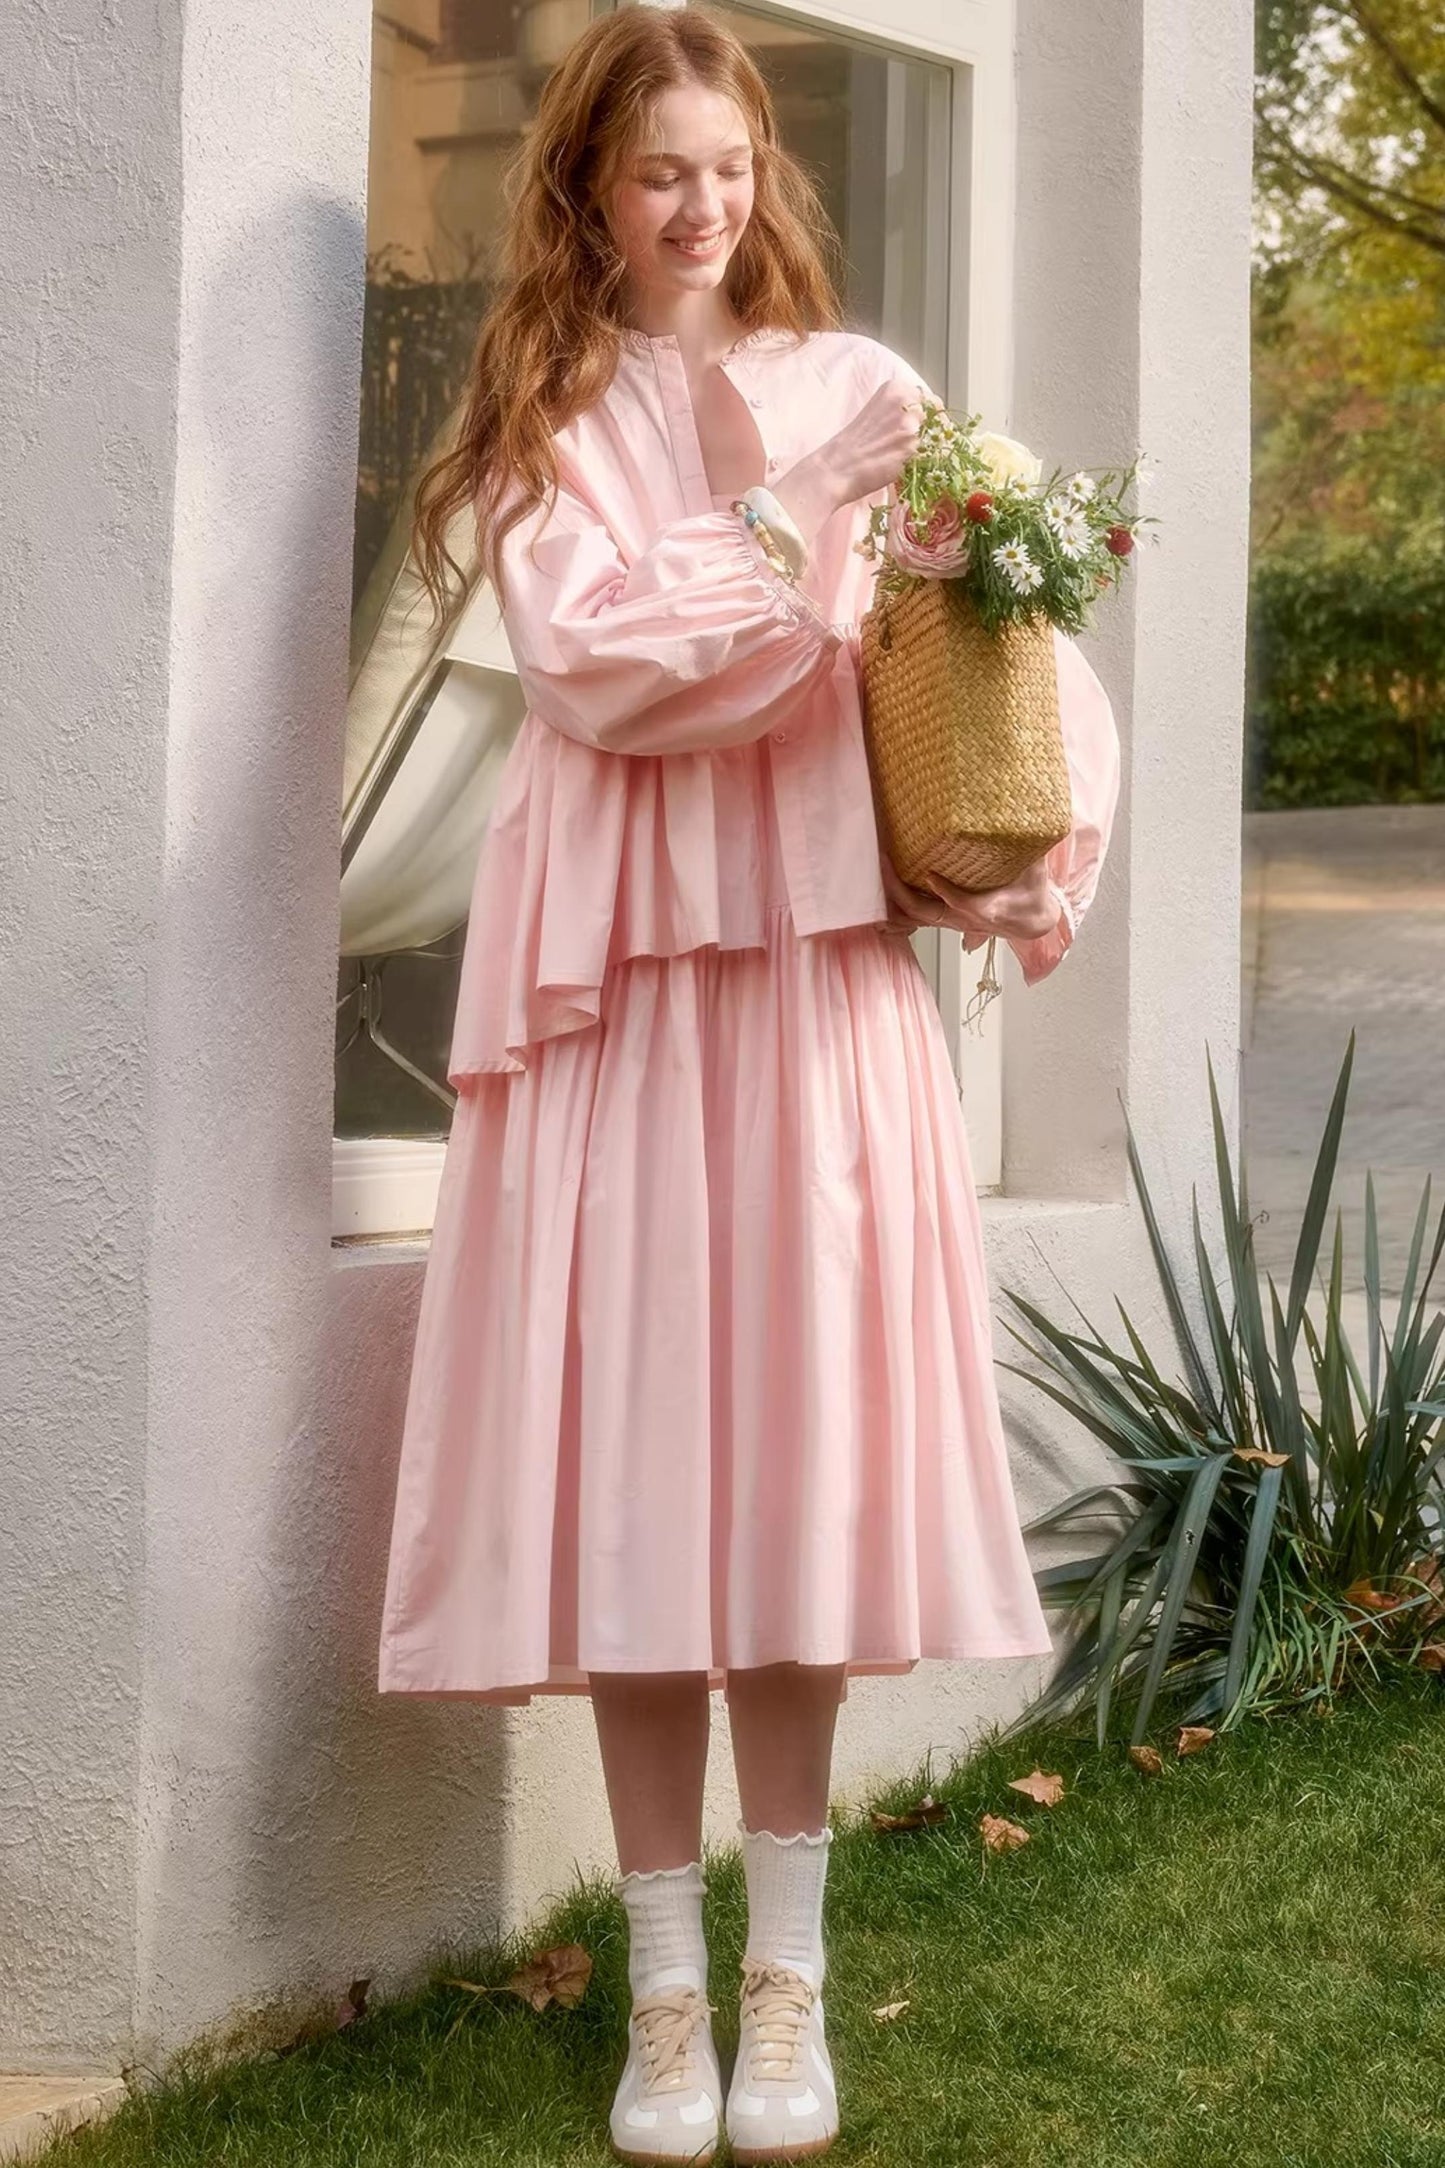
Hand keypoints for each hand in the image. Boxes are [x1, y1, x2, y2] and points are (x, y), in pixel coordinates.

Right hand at [770, 376, 926, 543]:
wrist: (835, 468)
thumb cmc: (852, 446)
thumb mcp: (877, 413)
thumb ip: (902, 410)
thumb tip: (927, 420)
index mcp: (895, 388)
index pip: (930, 399)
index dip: (930, 417)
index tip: (926, 429)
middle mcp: (905, 401)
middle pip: (937, 415)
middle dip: (933, 430)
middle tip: (919, 445)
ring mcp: (910, 424)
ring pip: (936, 436)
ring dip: (928, 447)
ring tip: (905, 457)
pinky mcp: (912, 448)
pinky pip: (930, 455)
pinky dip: (922, 462)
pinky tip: (902, 466)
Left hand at [879, 853, 1062, 943]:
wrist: (1032, 922)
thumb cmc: (1032, 894)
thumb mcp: (1036, 871)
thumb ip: (1031, 848)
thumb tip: (1030, 817)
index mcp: (989, 908)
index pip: (964, 904)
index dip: (947, 892)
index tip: (931, 875)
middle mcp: (964, 919)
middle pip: (925, 912)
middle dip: (901, 890)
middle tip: (886, 862)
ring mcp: (951, 921)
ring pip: (915, 917)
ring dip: (894, 899)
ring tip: (878, 874)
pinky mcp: (946, 920)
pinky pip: (915, 919)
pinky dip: (896, 912)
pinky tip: (881, 899)